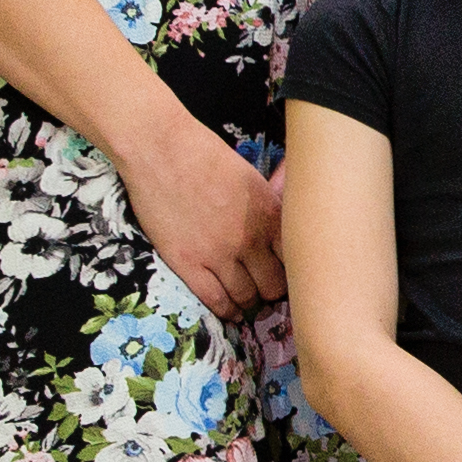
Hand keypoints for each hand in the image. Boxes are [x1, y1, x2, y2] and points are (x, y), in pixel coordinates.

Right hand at [122, 117, 286, 324]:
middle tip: (269, 292)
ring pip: (247, 297)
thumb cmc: (206, 156)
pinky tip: (231, 312)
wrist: (161, 149)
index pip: (299, 260)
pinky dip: (226, 311)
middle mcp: (251, 239)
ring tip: (249, 302)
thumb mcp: (253, 179)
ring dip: (250, 302)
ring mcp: (219, 253)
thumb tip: (287, 227)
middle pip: (275, 285)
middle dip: (273, 291)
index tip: (294, 278)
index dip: (298, 273)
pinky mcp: (188, 262)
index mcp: (272, 216)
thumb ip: (270, 208)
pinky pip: (215, 300)